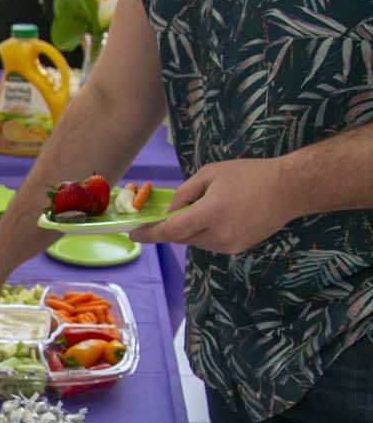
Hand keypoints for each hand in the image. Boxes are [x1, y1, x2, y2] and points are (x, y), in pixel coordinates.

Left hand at [133, 158, 293, 253]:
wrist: (289, 189)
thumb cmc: (249, 175)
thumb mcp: (211, 173)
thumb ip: (185, 193)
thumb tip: (170, 211)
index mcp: (210, 213)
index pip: (171, 230)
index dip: (149, 233)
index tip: (133, 233)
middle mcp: (218, 235)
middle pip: (181, 237)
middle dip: (170, 227)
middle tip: (163, 215)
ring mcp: (229, 245)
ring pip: (195, 241)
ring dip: (189, 230)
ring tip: (203, 208)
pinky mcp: (237, 249)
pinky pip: (210, 243)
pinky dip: (204, 233)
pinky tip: (218, 216)